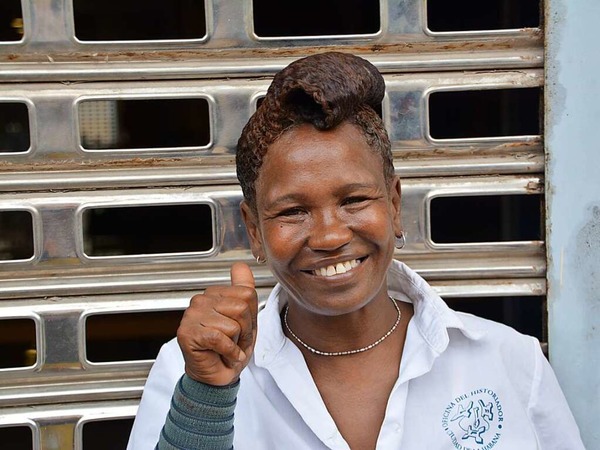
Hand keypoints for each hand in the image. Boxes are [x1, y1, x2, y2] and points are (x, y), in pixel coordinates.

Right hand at [177, 262, 257, 385]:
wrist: (217, 378)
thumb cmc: (230, 349)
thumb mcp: (245, 317)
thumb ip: (243, 288)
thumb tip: (240, 265)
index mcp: (214, 294)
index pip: (247, 294)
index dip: (251, 317)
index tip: (241, 330)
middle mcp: (200, 300)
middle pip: (241, 308)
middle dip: (245, 331)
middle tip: (234, 342)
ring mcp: (192, 316)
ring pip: (232, 324)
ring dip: (236, 343)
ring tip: (226, 348)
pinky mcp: (188, 333)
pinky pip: (220, 338)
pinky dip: (228, 351)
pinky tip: (222, 356)